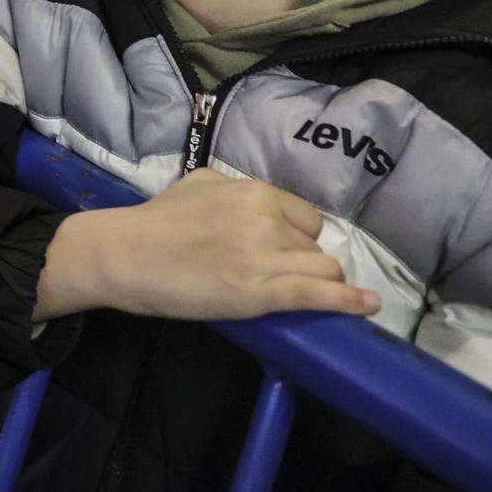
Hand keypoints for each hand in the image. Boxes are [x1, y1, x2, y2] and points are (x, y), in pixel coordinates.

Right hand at [34, 169, 379, 322]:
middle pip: (314, 245)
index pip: (306, 218)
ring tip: (297, 294)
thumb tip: (259, 206)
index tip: (279, 252)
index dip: (296, 238)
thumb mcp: (199, 186)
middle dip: (300, 261)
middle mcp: (265, 218)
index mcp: (253, 191)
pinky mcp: (259, 292)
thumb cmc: (154, 222)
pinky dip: (346, 301)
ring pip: (322, 270)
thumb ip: (235, 192)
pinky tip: (367, 305)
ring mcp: (263, 256)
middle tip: (271, 275)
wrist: (124, 254)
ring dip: (317, 283)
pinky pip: (316, 294)